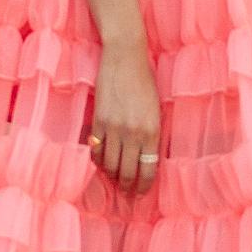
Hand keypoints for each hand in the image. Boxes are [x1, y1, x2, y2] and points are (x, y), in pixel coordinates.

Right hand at [87, 39, 161, 193]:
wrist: (125, 57)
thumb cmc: (145, 80)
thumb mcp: (156, 109)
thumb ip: (152, 134)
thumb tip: (146, 158)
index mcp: (152, 131)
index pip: (147, 170)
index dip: (143, 186)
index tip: (140, 193)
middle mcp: (133, 133)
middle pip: (127, 172)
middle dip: (126, 187)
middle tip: (126, 193)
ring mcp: (113, 128)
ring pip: (109, 164)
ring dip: (111, 175)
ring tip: (113, 179)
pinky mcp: (98, 120)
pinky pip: (95, 149)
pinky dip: (97, 160)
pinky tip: (101, 161)